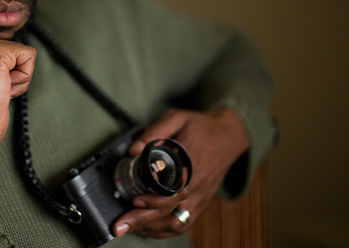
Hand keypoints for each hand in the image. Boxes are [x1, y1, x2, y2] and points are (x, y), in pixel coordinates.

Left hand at [113, 107, 249, 238]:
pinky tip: (148, 228)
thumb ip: (154, 132)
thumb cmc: (201, 127)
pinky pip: (184, 223)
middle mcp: (197, 186)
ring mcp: (200, 197)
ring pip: (177, 223)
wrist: (228, 136)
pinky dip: (165, 230)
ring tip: (130, 227)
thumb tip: (133, 149)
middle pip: (171, 213)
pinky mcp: (201, 203)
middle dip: (143, 221)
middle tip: (120, 225)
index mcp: (191, 165)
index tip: (135, 201)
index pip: (175, 191)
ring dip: (153, 228)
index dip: (154, 201)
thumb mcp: (177, 118)